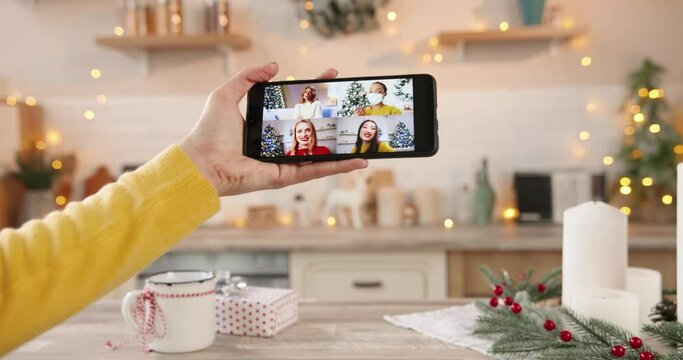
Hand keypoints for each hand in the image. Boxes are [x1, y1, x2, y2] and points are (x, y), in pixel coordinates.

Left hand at [179, 62, 367, 195]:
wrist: (202, 161)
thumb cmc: (209, 131)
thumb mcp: (227, 95)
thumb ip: (249, 77)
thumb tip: (275, 67)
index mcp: (266, 124)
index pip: (295, 104)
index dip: (313, 90)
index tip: (329, 76)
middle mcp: (277, 143)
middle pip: (311, 127)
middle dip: (333, 116)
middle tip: (352, 102)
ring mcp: (283, 160)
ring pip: (320, 152)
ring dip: (343, 148)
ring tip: (364, 139)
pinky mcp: (285, 176)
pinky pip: (315, 169)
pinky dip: (337, 167)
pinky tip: (356, 162)